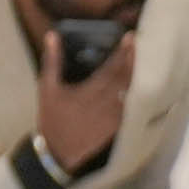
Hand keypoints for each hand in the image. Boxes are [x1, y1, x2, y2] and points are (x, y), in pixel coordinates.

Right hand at [32, 14, 133, 176]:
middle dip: (134, 59)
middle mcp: (106, 102)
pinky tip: (140, 85)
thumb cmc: (52, 118)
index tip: (130, 37)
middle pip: (127, 77)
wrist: (58, 151)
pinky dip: (137, 95)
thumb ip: (52, 62)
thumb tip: (52, 36)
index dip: (123, 52)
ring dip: (137, 75)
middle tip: (138, 44)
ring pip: (132, 91)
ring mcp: (115, 115)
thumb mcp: (47, 88)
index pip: (112, 67)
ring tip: (141, 61)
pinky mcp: (117, 126)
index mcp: (90, 91)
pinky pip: (132, 108)